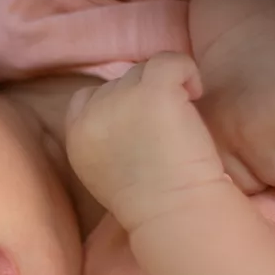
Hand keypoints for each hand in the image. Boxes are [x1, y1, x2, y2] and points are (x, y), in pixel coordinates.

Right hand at [65, 53, 224, 231]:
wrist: (172, 213)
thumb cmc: (149, 204)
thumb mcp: (103, 174)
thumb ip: (103, 140)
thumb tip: (125, 115)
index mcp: (77, 138)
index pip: (85, 98)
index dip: (114, 102)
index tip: (138, 121)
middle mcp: (93, 115)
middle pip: (118, 82)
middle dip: (142, 97)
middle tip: (165, 127)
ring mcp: (121, 100)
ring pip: (144, 71)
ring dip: (166, 87)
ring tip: (183, 118)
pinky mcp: (152, 92)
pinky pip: (170, 61)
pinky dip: (187, 71)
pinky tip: (197, 95)